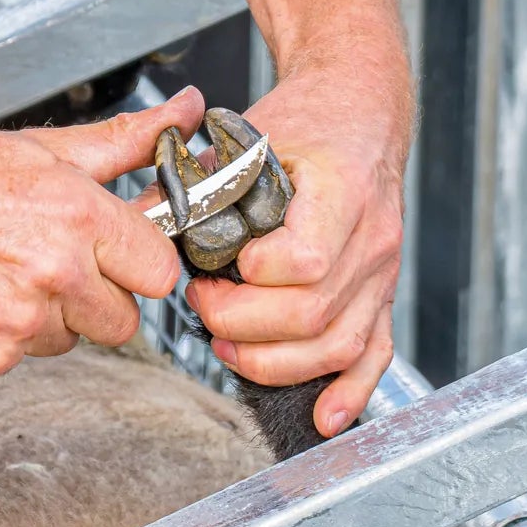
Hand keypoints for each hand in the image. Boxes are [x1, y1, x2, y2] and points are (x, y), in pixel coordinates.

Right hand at [0, 87, 204, 376]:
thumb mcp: (43, 150)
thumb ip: (126, 142)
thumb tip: (187, 113)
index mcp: (80, 217)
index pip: (160, 272)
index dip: (138, 263)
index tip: (117, 254)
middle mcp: (56, 273)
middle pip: (124, 320)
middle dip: (98, 297)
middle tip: (54, 264)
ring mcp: (21, 320)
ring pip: (71, 340)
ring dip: (50, 317)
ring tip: (4, 273)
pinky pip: (22, 358)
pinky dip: (4, 336)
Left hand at [184, 54, 411, 436]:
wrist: (360, 109)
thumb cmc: (308, 119)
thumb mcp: (249, 135)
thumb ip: (200, 180)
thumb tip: (144, 219)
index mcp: (343, 190)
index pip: (301, 260)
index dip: (249, 278)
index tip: (212, 267)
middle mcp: (372, 237)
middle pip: (312, 312)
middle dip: (243, 324)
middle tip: (204, 306)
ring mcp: (381, 270)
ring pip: (339, 343)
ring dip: (277, 361)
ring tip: (229, 348)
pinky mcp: (382, 291)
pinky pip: (375, 352)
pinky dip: (351, 391)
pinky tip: (324, 417)